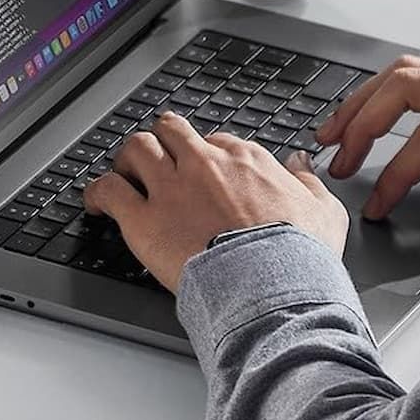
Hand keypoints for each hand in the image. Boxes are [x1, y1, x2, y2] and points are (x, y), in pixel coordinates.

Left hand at [84, 112, 350, 290]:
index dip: (205, 156)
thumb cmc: (299, 256)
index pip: (215, 141)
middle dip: (162, 143)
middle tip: (157, 161)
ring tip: (124, 174)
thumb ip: (309, 182)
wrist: (273, 287)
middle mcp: (204, 164)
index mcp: (245, 161)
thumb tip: (301, 164)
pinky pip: (108, 190)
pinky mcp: (143, 219)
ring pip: (135, 148)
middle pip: (171, 132)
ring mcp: (170, 188)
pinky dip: (97, 193)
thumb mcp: (325, 211)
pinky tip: (95, 203)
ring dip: (127, 160)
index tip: (201, 171)